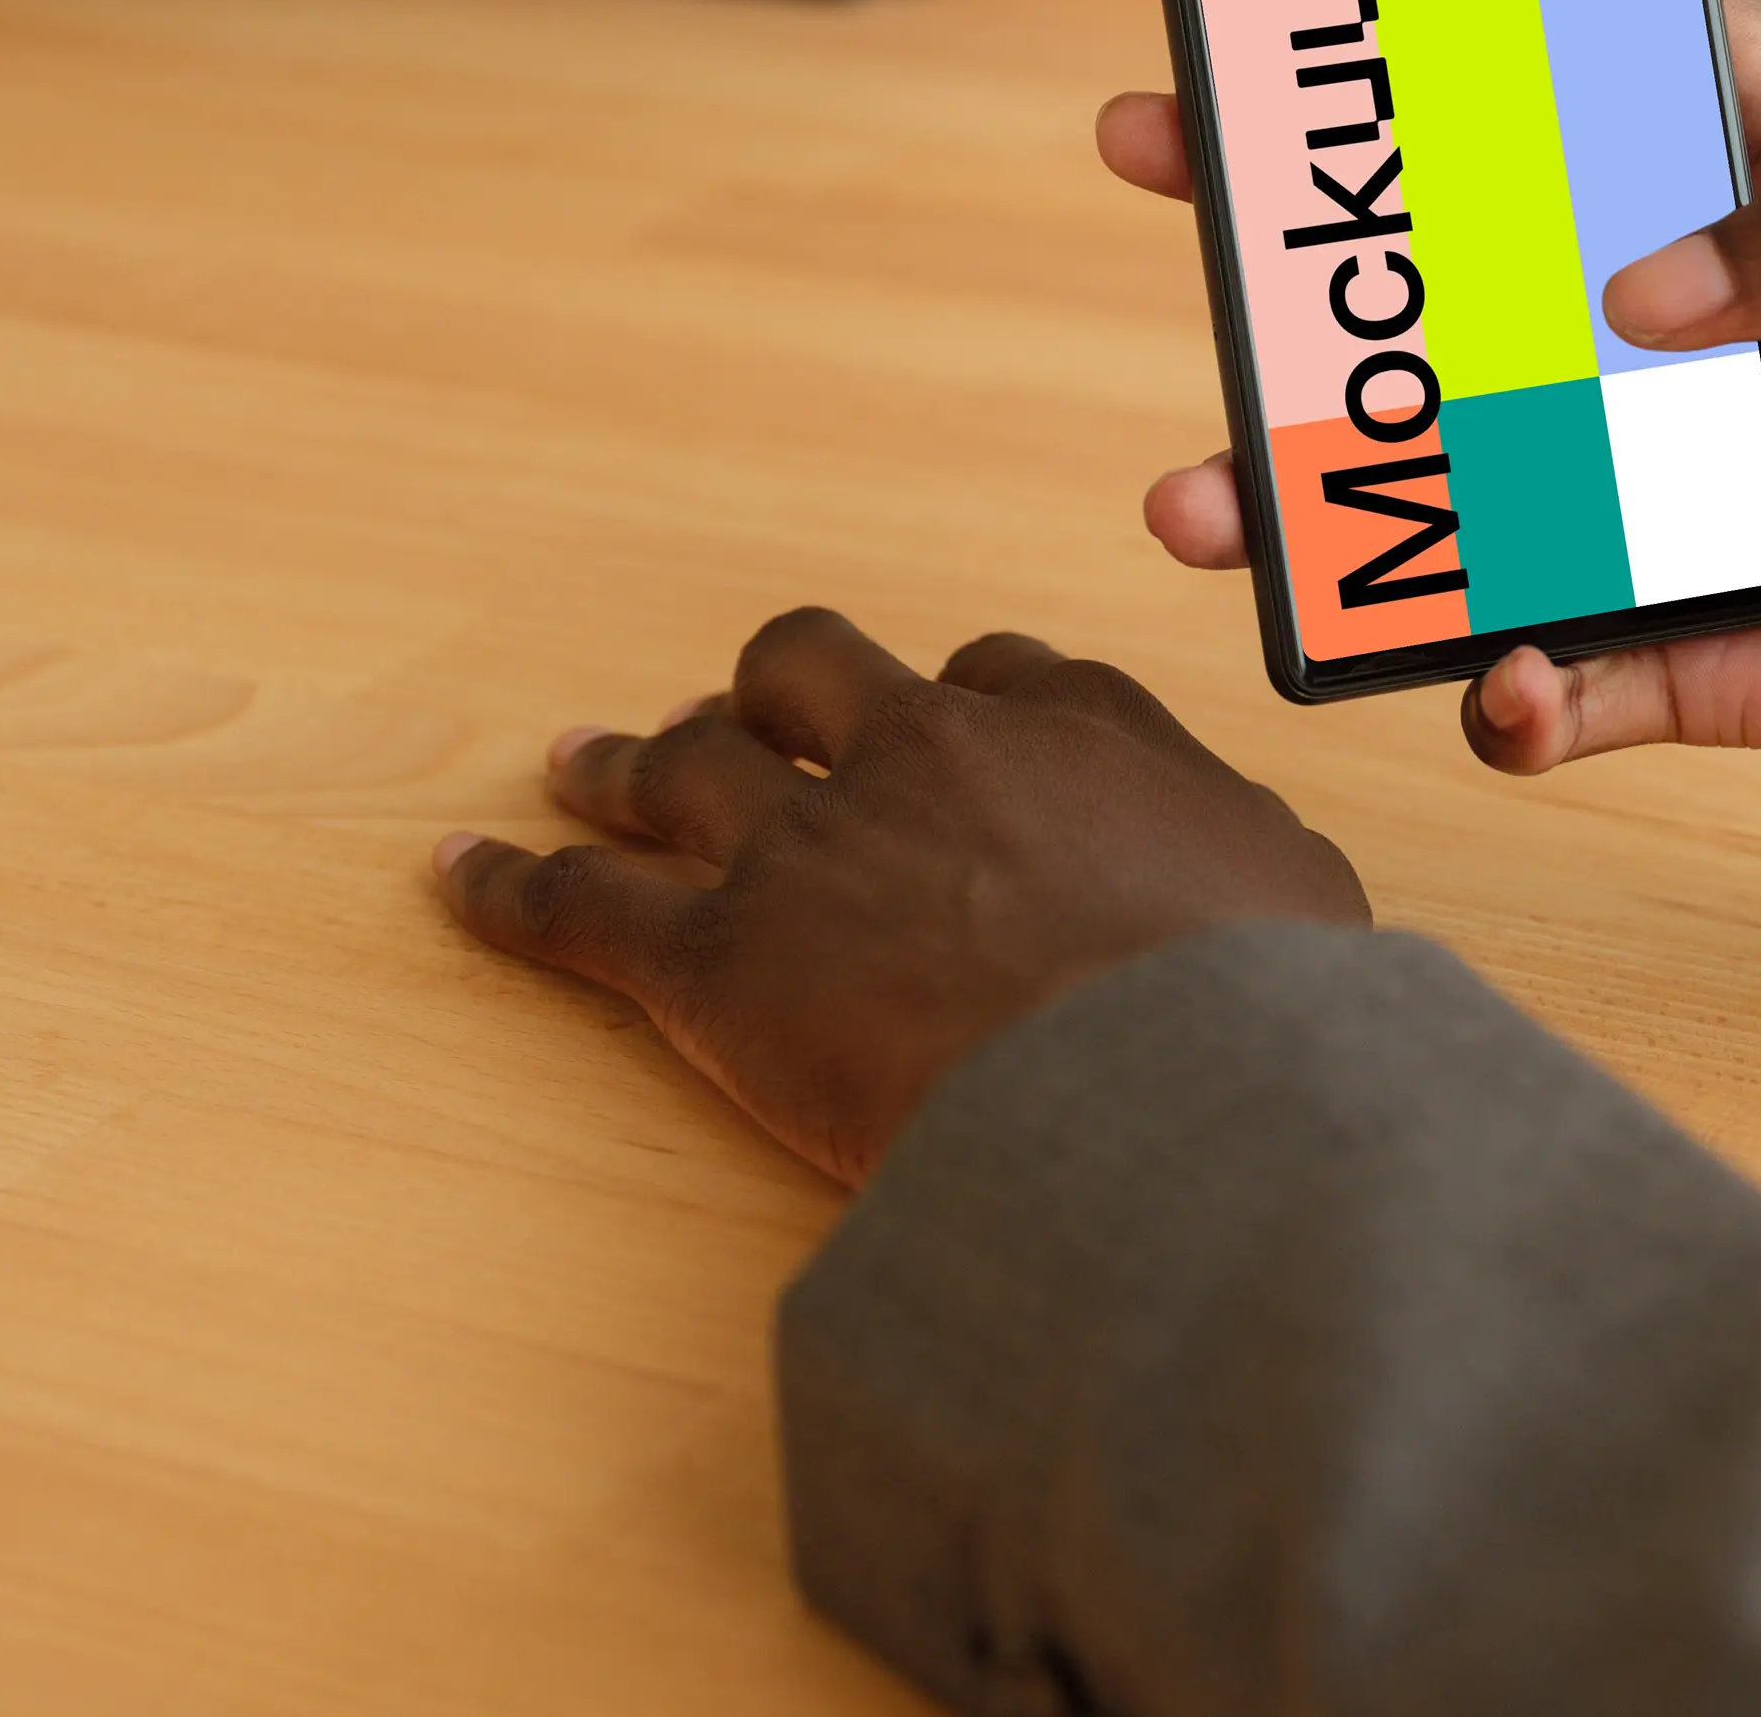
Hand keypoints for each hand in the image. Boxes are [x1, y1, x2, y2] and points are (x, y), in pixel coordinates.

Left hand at [435, 605, 1367, 1185]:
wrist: (1152, 1087)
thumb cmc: (1253, 1012)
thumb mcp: (1302, 907)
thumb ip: (1254, 870)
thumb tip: (1266, 896)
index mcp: (1073, 727)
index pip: (995, 674)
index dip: (952, 702)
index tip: (938, 725)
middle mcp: (928, 751)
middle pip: (811, 671)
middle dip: (769, 692)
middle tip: (734, 719)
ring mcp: (813, 844)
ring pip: (685, 763)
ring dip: (626, 763)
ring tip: (579, 764)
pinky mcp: (718, 957)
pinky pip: (585, 907)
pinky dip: (511, 888)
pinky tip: (457, 875)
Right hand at [1103, 0, 1760, 867]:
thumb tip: (1638, 288)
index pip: (1617, 56)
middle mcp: (1731, 333)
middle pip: (1481, 258)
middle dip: (1317, 217)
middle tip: (1166, 158)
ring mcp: (1720, 498)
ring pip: (1479, 479)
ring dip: (1343, 489)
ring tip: (1214, 500)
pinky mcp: (1738, 662)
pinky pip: (1580, 674)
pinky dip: (1514, 690)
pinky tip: (1503, 688)